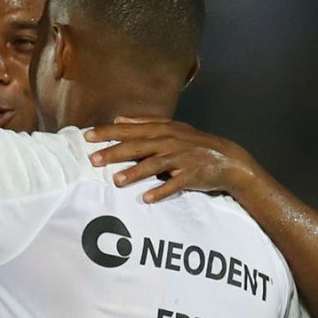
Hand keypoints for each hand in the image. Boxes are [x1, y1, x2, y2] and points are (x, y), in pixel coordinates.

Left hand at [85, 118, 262, 202]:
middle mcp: (171, 141)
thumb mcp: (172, 129)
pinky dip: (161, 191)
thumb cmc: (195, 144)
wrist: (229, 159)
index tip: (88, 137)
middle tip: (94, 160)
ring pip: (155, 164)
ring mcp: (182, 158)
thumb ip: (144, 123)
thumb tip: (118, 119)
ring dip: (135, 173)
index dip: (109, 132)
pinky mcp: (192, 175)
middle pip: (139, 146)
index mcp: (163, 130)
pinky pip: (175, 184)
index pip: (131, 130)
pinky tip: (147, 198)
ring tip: (116, 181)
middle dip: (115, 152)